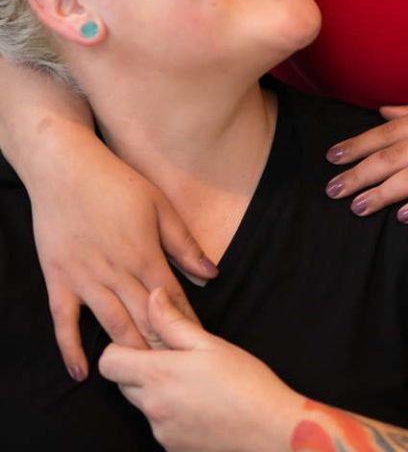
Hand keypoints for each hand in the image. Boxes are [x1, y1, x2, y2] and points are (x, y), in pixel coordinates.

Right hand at [29, 128, 217, 379]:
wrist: (65, 168)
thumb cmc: (116, 181)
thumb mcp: (160, 205)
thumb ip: (185, 245)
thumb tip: (212, 275)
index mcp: (145, 254)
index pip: (172, 301)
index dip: (187, 325)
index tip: (200, 347)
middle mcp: (116, 272)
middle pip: (144, 320)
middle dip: (162, 347)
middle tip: (177, 369)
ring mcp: (85, 278)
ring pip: (111, 325)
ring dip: (129, 351)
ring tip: (143, 375)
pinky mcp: (59, 279)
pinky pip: (64, 321)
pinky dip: (71, 348)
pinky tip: (83, 372)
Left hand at [100, 288, 301, 451]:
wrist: (269, 432)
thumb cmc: (245, 382)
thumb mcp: (210, 344)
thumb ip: (173, 322)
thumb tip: (153, 296)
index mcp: (159, 375)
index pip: (109, 362)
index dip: (119, 348)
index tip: (142, 341)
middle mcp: (152, 407)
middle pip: (122, 384)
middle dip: (139, 368)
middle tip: (174, 357)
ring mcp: (161, 431)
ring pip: (143, 404)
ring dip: (157, 392)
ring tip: (195, 383)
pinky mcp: (172, 449)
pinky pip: (160, 424)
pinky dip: (172, 413)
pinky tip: (202, 405)